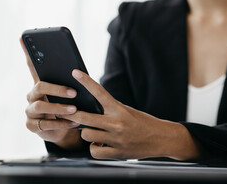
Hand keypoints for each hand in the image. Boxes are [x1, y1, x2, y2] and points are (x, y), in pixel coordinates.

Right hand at [20, 38, 81, 149]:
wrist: (63, 131)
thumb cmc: (67, 107)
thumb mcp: (69, 95)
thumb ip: (69, 83)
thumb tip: (77, 70)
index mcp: (39, 84)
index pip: (32, 66)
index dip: (27, 53)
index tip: (23, 37)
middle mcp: (31, 96)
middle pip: (40, 87)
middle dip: (58, 89)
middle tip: (74, 92)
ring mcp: (30, 111)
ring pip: (41, 107)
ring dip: (60, 108)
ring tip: (75, 110)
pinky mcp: (32, 126)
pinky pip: (46, 124)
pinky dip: (62, 123)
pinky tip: (74, 123)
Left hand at [60, 69, 201, 159]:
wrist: (162, 138)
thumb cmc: (142, 122)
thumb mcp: (127, 110)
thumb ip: (110, 109)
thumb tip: (89, 107)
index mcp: (120, 109)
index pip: (99, 92)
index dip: (86, 82)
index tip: (75, 73)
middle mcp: (117, 123)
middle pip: (85, 118)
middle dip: (72, 114)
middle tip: (64, 112)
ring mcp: (117, 139)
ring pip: (87, 135)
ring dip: (86, 133)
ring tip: (91, 131)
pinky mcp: (117, 153)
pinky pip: (95, 151)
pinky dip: (94, 148)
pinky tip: (99, 144)